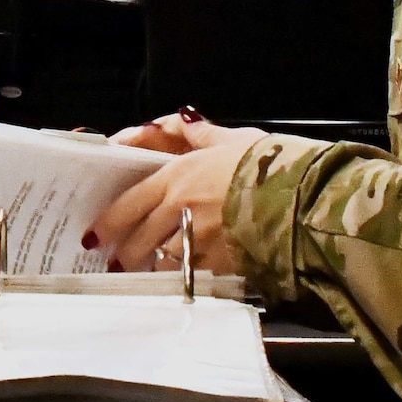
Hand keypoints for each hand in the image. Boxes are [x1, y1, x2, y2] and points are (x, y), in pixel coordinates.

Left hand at [88, 117, 267, 273]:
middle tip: (116, 262)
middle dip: (125, 253)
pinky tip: (186, 281)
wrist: (307, 198)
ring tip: (148, 274)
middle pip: (140, 238)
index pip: (130, 202)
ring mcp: (201, 240)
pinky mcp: (224, 264)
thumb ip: (202, 134)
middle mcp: (182, 209)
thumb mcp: (236, 140)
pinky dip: (188, 278)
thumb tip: (183, 120)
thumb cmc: (273, 163)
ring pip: (164, 260)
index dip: (109, 222)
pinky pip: (196, 275)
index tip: (95, 236)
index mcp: (179, 177)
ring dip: (154, 267)